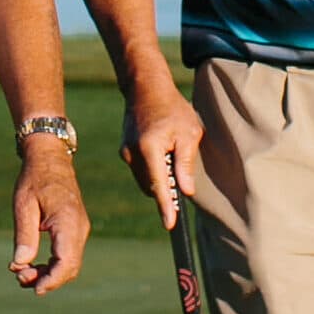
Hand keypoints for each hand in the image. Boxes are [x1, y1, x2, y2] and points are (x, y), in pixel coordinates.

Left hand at [9, 141, 89, 293]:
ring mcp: (80, 229)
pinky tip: (32, 265)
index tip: (34, 289)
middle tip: (20, 278)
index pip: (66, 261)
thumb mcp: (23, 205)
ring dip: (49, 274)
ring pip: (70, 264)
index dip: (52, 280)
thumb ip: (24, 235)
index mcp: (68, 222)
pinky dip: (52, 265)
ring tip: (23, 273)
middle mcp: (79, 228)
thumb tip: (20, 264)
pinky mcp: (75, 230)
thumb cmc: (34, 179)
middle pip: (70, 267)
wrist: (50, 159)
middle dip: (47, 280)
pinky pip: (68, 255)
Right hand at [119, 83, 203, 230]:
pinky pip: (141, 171)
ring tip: (172, 156)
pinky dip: (153, 170)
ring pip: (146, 181)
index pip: (159, 186)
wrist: (146, 89)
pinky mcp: (124, 151)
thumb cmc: (173, 109)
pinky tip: (163, 154)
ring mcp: (126, 153)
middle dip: (167, 190)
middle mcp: (133, 154)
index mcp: (150, 149)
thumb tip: (186, 191)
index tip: (170, 224)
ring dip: (160, 179)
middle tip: (183, 180)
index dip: (166, 207)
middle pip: (152, 187)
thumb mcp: (189, 133)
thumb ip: (185, 163)